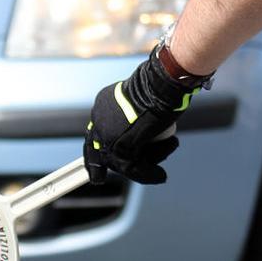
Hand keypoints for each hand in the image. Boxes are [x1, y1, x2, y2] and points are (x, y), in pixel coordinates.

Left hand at [84, 43, 206, 184]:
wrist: (161, 84)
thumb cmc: (160, 87)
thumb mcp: (140, 102)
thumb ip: (134, 119)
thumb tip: (143, 137)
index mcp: (103, 106)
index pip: (95, 136)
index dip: (95, 156)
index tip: (95, 172)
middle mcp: (100, 120)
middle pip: (103, 152)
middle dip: (117, 167)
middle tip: (134, 174)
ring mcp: (107, 134)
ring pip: (122, 162)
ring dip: (147, 164)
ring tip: (166, 152)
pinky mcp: (120, 146)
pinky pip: (134, 168)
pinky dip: (149, 174)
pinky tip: (160, 176)